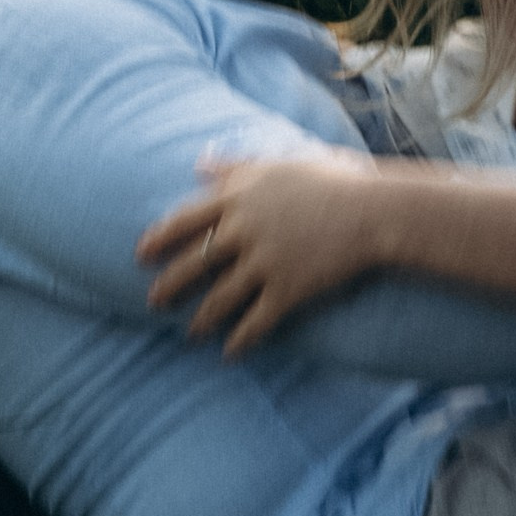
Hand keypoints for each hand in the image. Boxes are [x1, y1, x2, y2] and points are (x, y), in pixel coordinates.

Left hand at [136, 151, 388, 356]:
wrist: (375, 211)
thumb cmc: (332, 181)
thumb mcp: (278, 165)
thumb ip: (236, 166)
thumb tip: (199, 163)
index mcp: (239, 197)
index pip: (185, 220)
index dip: (159, 239)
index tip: (140, 254)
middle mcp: (244, 231)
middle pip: (194, 262)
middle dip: (169, 285)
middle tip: (152, 302)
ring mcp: (264, 262)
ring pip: (220, 297)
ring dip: (201, 318)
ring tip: (189, 333)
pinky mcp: (288, 290)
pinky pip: (255, 321)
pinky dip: (240, 339)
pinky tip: (229, 353)